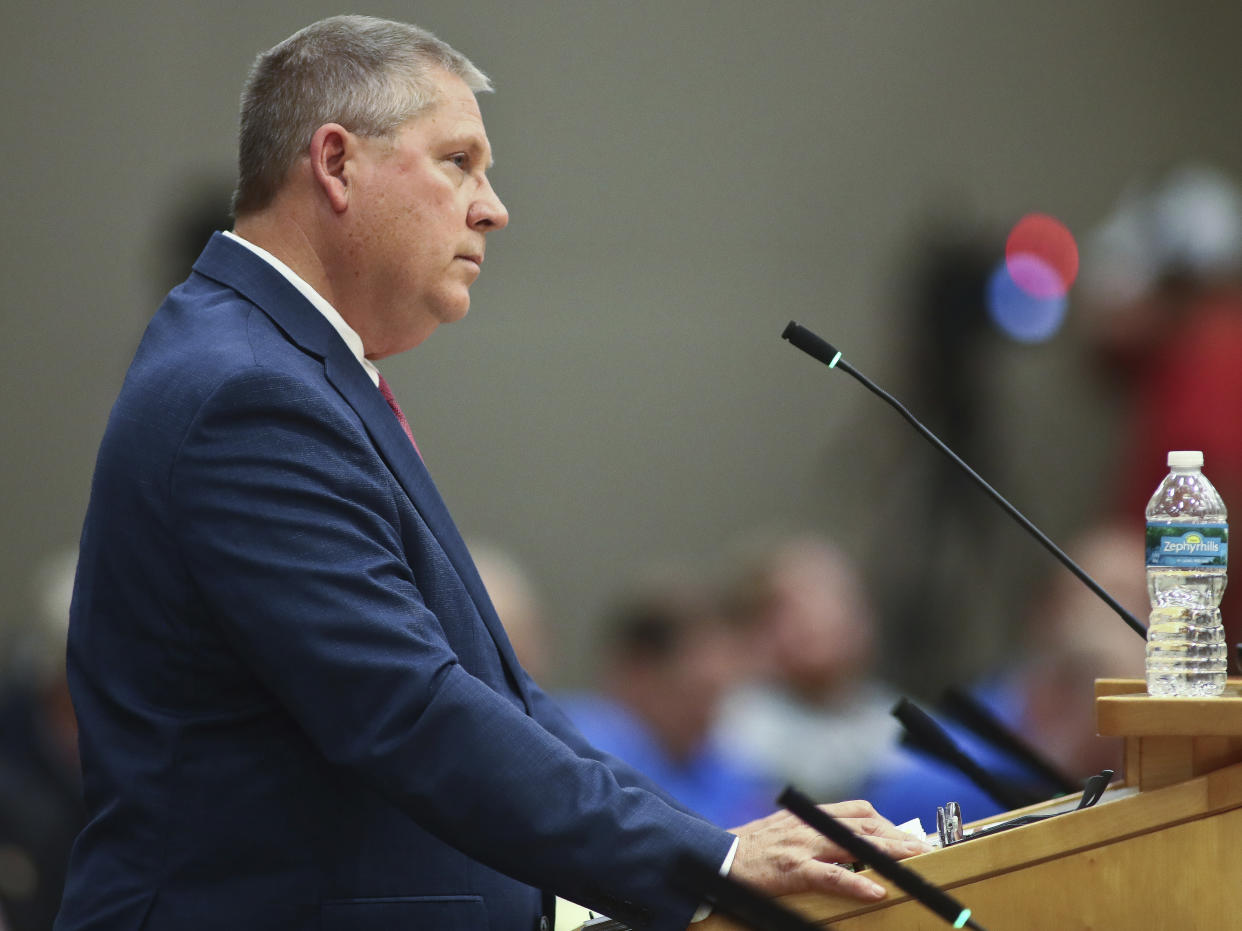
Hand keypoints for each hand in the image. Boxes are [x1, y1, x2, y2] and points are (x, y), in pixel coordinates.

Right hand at [727, 800, 930, 901]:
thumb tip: (843, 841)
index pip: (859, 810)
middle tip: (925, 849)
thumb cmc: (750, 849)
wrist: (718, 858)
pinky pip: (831, 875)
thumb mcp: (783, 830)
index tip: (908, 836)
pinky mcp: (793, 868)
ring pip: (856, 845)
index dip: (888, 823)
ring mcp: (803, 845)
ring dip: (889, 853)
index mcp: (810, 815)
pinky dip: (856, 882)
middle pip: (865, 825)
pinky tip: (876, 890)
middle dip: (899, 837)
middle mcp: (810, 825)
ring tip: (914, 862)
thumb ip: (812, 831)